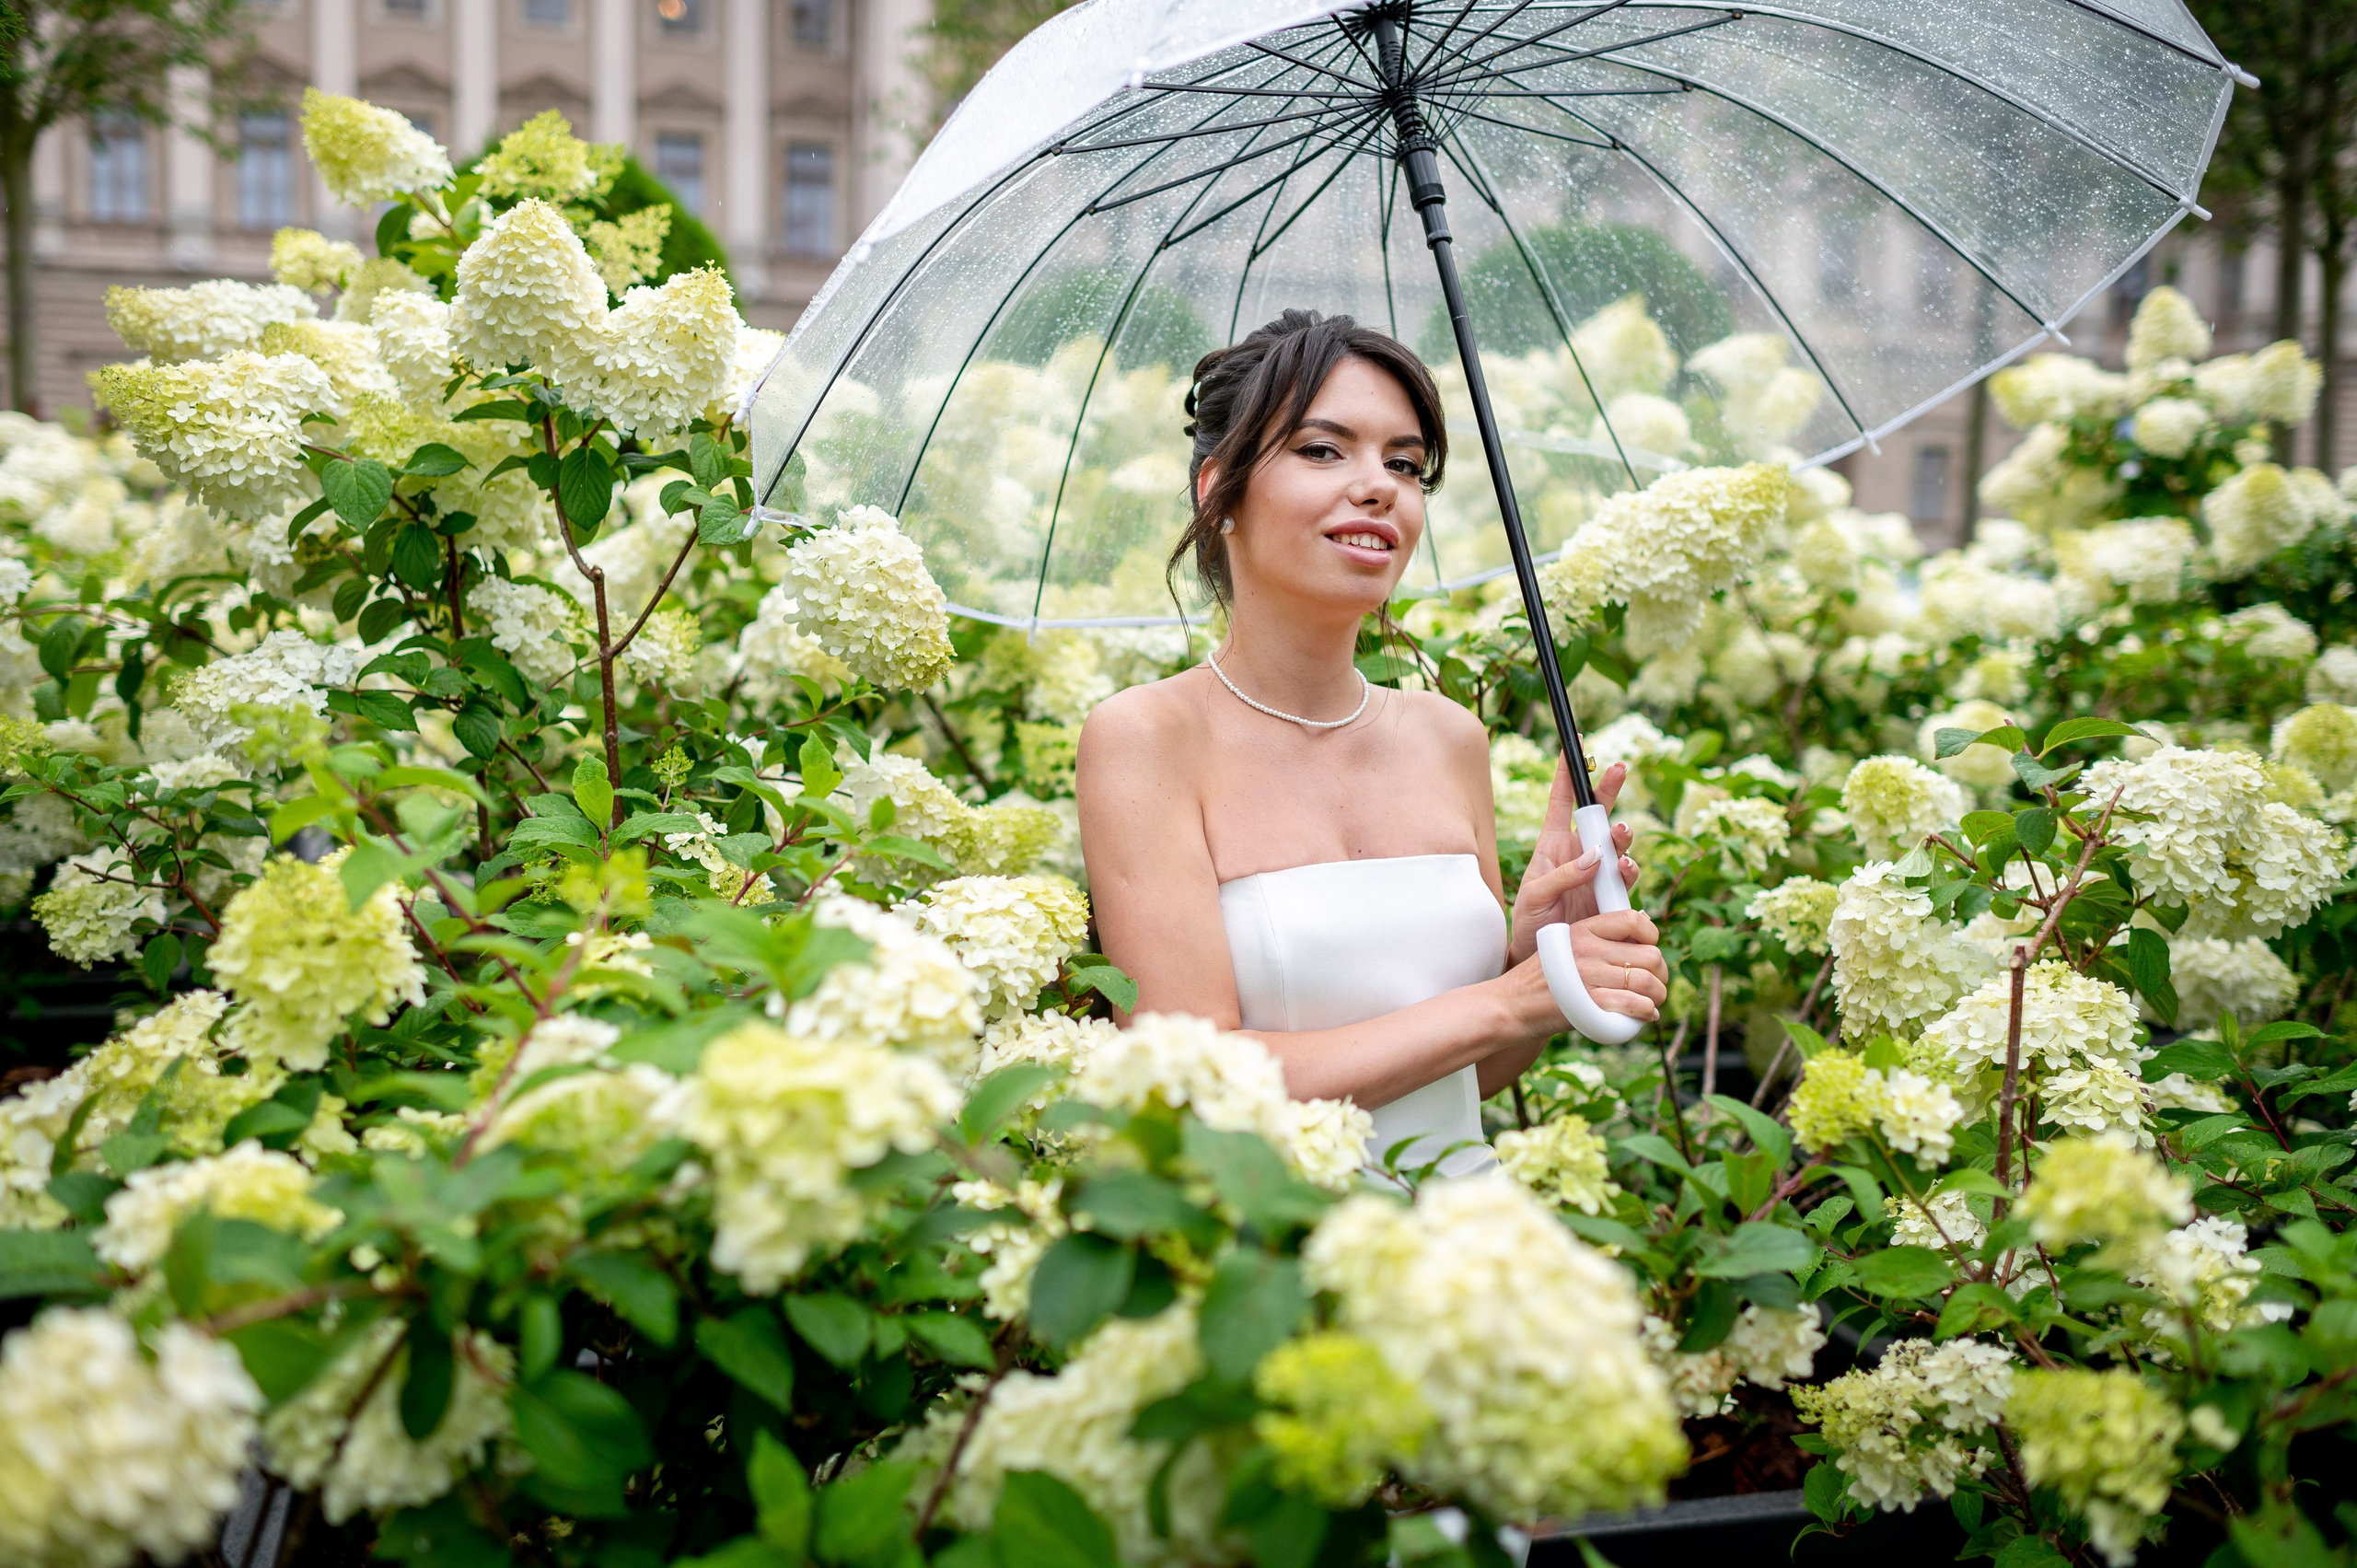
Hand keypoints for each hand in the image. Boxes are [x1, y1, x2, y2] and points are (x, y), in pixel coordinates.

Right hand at [1497, 907, 1666, 1037]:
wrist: (1511, 1005)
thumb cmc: (1543, 979)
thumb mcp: (1565, 945)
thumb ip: (1599, 938)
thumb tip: (1644, 926)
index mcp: (1584, 929)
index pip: (1633, 919)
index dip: (1652, 936)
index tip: (1649, 951)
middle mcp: (1588, 949)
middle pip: (1650, 954)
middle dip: (1661, 973)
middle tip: (1656, 985)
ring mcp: (1589, 975)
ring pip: (1647, 981)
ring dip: (1658, 995)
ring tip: (1653, 1003)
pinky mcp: (1589, 1002)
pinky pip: (1635, 1004)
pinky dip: (1647, 1012)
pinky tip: (1645, 1015)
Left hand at [1508, 757, 1639, 965]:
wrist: (1544, 960)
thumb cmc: (1529, 923)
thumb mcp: (1532, 897)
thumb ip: (1560, 876)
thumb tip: (1594, 857)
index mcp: (1553, 844)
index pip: (1561, 800)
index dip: (1568, 771)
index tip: (1575, 742)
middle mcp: (1579, 853)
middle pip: (1598, 813)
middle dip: (1609, 789)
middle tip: (1619, 768)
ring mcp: (1598, 873)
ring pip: (1618, 843)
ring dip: (1622, 835)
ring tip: (1620, 835)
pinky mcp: (1612, 896)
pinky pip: (1627, 878)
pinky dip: (1629, 870)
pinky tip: (1624, 870)